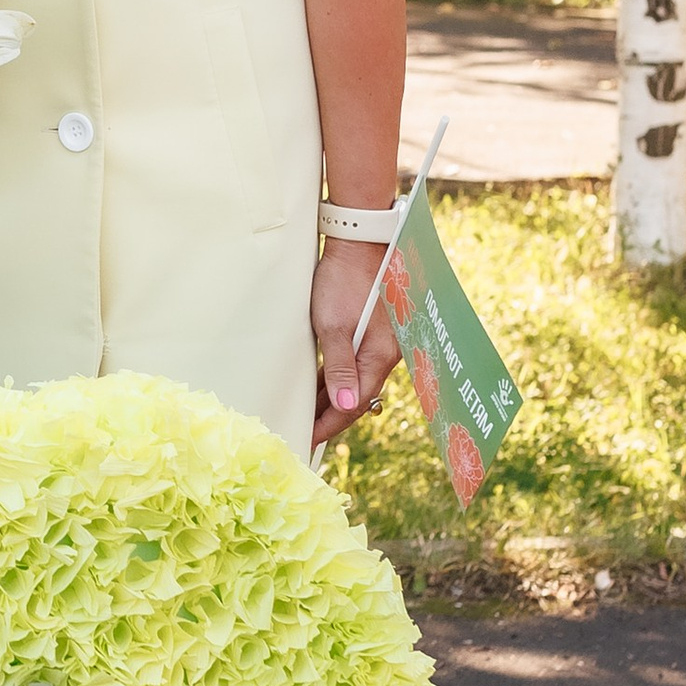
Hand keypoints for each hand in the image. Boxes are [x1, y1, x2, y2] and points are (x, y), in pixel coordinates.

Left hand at [310, 239, 401, 451]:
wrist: (358, 245)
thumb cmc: (343, 281)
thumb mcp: (333, 325)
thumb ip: (338, 366)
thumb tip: (344, 404)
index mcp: (379, 357)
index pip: (352, 405)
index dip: (329, 425)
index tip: (306, 440)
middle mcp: (384, 355)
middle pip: (354, 397)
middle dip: (328, 417)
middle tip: (301, 434)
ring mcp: (378, 345)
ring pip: (351, 382)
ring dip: (329, 399)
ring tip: (303, 416)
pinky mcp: (370, 334)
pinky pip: (351, 366)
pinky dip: (333, 380)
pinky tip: (316, 388)